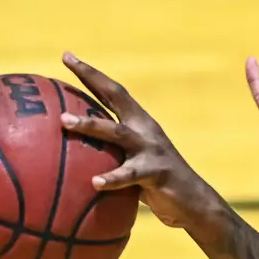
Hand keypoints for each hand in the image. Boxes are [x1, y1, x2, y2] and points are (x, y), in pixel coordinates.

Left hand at [59, 53, 220, 229]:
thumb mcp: (132, 165)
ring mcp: (151, 149)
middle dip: (92, 77)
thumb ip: (109, 156)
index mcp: (139, 124)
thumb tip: (72, 158)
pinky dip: (112, 178)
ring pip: (117, 133)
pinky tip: (94, 183)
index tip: (67, 56)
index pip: (112, 92)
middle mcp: (145, 130)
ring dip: (90, 124)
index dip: (91, 74)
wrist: (193, 203)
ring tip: (65, 122)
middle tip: (67, 64)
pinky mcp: (157, 172)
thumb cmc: (156, 186)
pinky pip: (130, 175)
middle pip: (117, 96)